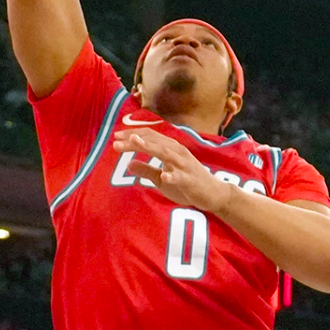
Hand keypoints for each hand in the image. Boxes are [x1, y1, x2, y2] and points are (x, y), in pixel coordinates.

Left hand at [112, 129, 235, 213]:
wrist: (213, 194)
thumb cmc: (187, 184)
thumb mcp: (161, 178)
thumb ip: (146, 170)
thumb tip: (128, 164)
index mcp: (170, 149)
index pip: (150, 137)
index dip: (133, 134)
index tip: (116, 136)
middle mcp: (177, 152)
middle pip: (154, 141)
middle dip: (135, 139)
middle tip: (116, 139)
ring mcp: (185, 165)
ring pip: (166, 153)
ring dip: (150, 147)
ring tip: (135, 143)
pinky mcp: (191, 180)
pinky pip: (181, 177)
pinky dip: (173, 175)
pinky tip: (164, 176)